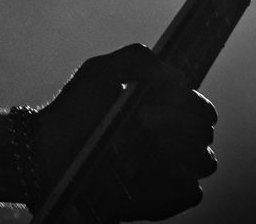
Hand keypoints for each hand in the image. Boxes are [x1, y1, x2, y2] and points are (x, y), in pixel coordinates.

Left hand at [32, 45, 216, 221]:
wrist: (49, 150)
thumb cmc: (75, 110)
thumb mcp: (100, 73)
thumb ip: (136, 59)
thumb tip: (175, 73)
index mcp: (164, 111)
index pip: (200, 107)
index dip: (189, 100)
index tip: (158, 95)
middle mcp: (171, 140)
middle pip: (205, 131)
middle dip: (180, 119)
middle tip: (143, 116)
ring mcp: (167, 169)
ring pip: (205, 161)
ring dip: (184, 147)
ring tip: (152, 141)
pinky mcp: (161, 197)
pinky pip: (192, 193)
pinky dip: (182, 181)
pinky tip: (156, 167)